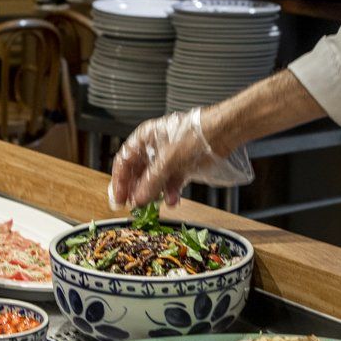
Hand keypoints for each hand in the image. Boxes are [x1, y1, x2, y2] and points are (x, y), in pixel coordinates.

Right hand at [108, 107, 252, 209]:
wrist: (221, 134)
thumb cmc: (192, 136)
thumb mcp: (167, 161)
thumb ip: (150, 182)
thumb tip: (138, 200)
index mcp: (144, 138)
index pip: (123, 161)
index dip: (119, 182)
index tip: (118, 200)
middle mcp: (154, 147)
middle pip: (138, 172)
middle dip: (137, 190)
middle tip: (135, 207)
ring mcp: (168, 158)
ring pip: (155, 180)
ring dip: (154, 194)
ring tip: (153, 206)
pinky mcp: (183, 166)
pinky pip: (171, 183)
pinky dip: (171, 193)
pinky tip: (173, 200)